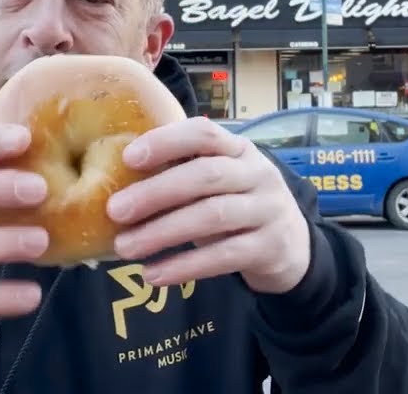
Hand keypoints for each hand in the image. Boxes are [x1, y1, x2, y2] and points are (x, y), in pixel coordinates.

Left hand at [106, 117, 311, 294]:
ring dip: (163, 232)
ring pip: (212, 216)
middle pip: (206, 175)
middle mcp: (257, 173)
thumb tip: (114, 182)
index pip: (204, 133)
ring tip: (125, 248)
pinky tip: (154, 274)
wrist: (293, 246)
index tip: (128, 157)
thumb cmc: (238, 205)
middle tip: (115, 211)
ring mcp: (268, 210)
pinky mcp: (269, 248)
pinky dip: (185, 266)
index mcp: (239, 149)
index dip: (166, 142)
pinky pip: (224, 256)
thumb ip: (182, 175)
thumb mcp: (220, 182)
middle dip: (155, 192)